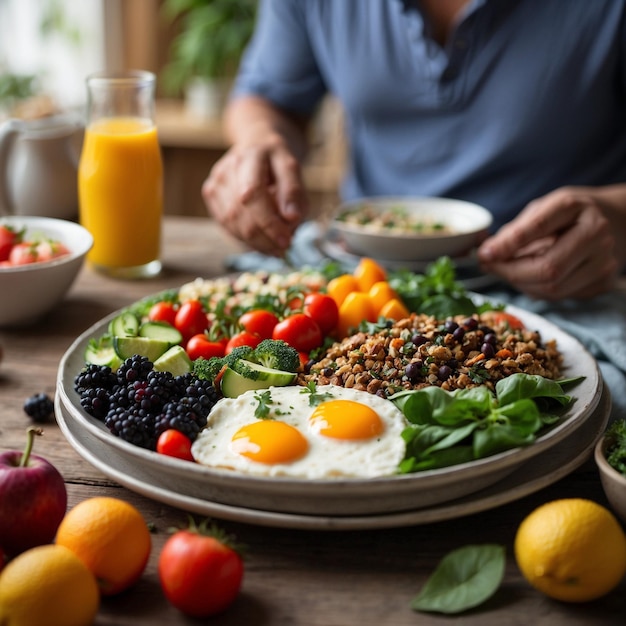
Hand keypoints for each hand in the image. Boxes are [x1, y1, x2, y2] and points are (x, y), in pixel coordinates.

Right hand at [202, 140, 308, 254]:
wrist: (256, 145)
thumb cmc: (277, 162)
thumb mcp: (292, 169)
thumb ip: (294, 192)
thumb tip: (291, 218)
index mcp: (250, 156)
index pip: (253, 194)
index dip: (268, 221)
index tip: (286, 240)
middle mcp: (227, 168)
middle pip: (240, 212)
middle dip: (264, 237)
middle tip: (284, 249)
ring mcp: (215, 182)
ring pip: (232, 223)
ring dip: (256, 242)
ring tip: (276, 247)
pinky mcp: (211, 194)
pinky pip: (227, 225)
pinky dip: (246, 239)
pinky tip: (262, 241)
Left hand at [477, 187, 619, 299]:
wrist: (618, 221)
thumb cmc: (571, 215)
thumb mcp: (543, 209)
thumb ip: (515, 230)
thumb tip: (486, 253)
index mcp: (576, 207)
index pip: (539, 228)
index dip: (508, 245)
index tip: (484, 254)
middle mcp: (596, 234)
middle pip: (547, 268)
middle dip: (510, 273)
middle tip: (490, 267)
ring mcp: (604, 261)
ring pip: (552, 288)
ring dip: (521, 284)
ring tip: (508, 271)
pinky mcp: (604, 282)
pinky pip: (560, 296)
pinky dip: (537, 290)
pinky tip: (531, 277)